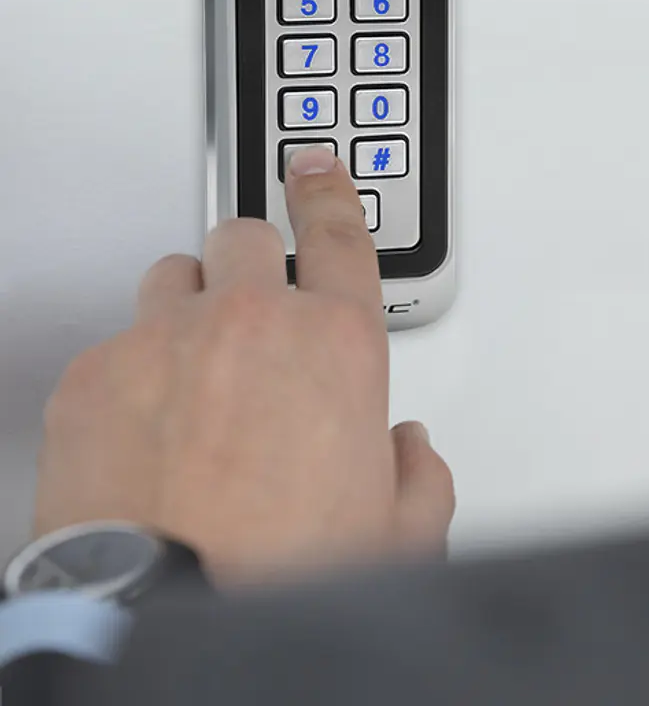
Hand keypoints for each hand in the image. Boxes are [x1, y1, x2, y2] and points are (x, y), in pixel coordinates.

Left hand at [33, 146, 454, 585]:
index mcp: (335, 344)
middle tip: (255, 313)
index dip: (330, 190)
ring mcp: (167, 339)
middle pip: (246, 235)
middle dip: (255, 263)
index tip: (316, 167)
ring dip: (194, 306)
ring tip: (200, 369)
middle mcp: (251, 323)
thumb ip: (419, 473)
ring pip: (177, 274)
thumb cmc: (281, 571)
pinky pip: (118, 342)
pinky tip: (147, 429)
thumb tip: (408, 453)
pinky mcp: (96, 373)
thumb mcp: (398, 532)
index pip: (339, 232)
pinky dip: (136, 370)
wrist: (170, 614)